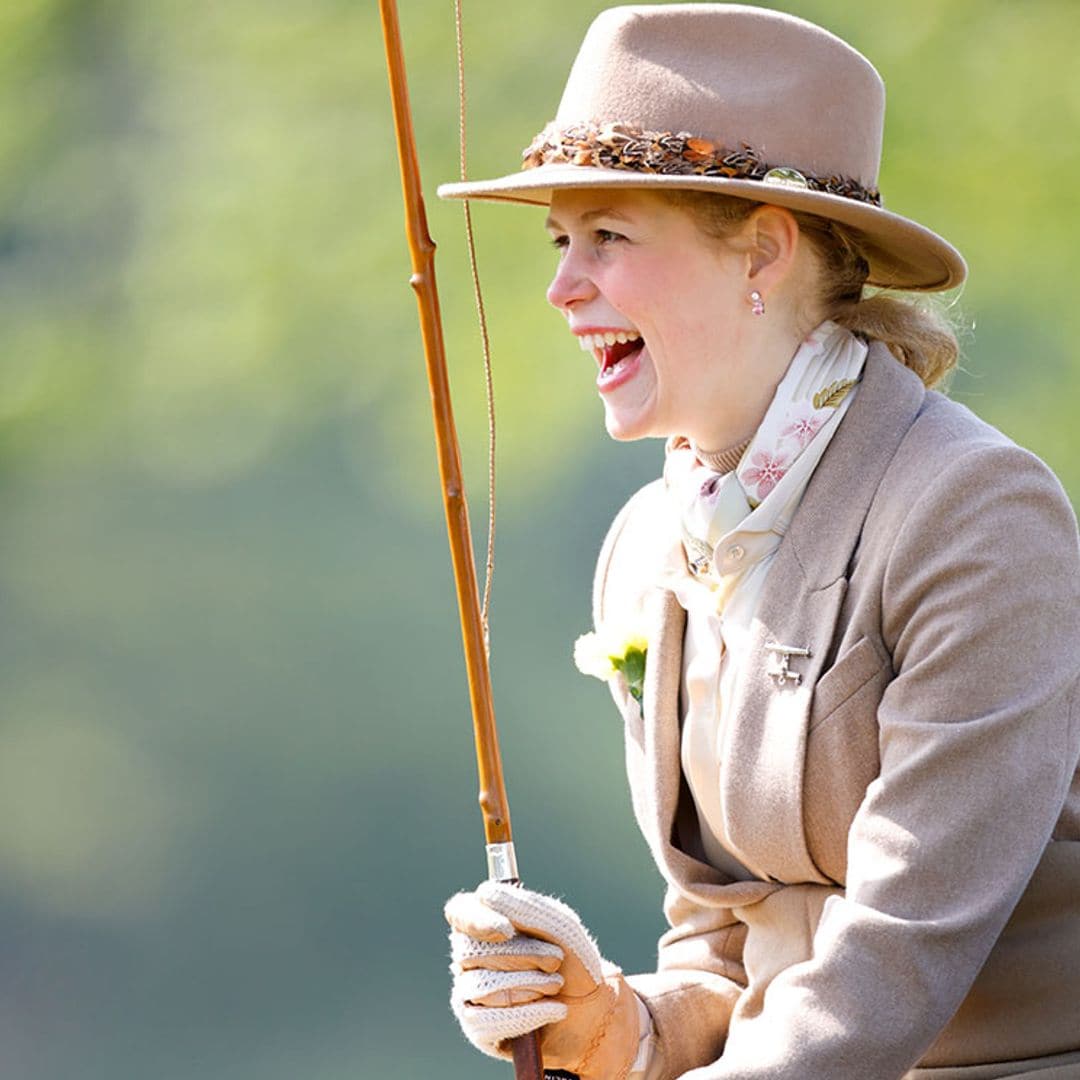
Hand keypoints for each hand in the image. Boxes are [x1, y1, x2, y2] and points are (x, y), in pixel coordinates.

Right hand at [446, 881, 639, 1079]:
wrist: (592, 1010)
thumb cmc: (573, 961)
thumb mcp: (561, 927)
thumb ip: (526, 908)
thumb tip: (484, 894)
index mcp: (487, 922)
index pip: (460, 912)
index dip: (476, 921)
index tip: (506, 930)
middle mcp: (471, 956)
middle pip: (470, 951)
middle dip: (521, 956)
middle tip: (555, 960)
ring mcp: (469, 992)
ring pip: (479, 986)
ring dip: (528, 985)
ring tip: (556, 985)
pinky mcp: (477, 1028)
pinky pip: (484, 1022)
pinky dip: (526, 1014)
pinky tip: (553, 1010)